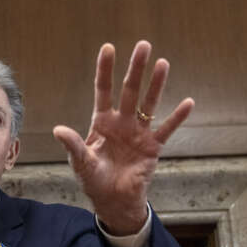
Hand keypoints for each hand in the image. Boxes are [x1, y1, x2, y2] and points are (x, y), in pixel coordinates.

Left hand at [53, 41, 193, 233]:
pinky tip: (189, 102)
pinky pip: (167, 129)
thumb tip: (58, 129)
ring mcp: (139, 132)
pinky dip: (177, 117)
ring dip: (156, 85)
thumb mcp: (81, 162)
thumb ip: (73, 144)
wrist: (113, 201)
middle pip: (130, 90)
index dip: (105, 69)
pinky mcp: (153, 147)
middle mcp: (122, 122)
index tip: (109, 47)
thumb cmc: (94, 180)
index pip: (103, 90)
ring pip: (149, 104)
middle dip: (136, 68)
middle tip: (143, 45)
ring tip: (163, 63)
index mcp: (102, 122)